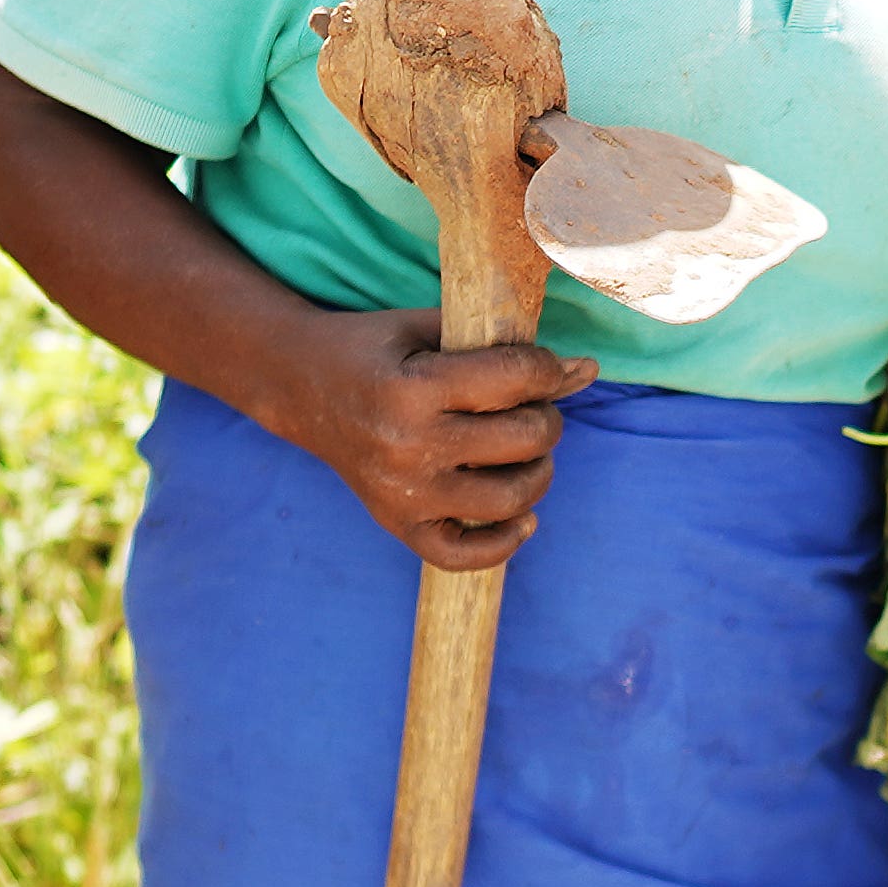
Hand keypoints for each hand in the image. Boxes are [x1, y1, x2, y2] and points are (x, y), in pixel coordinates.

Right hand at [275, 305, 596, 570]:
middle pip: (525, 439)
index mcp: (414, 387)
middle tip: (533, 409)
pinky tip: (521, 515)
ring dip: (539, 473)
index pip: (517, 379)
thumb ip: (505, 347)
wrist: (300, 387)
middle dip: (547, 418)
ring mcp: (403, 493)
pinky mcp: (397, 524)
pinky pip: (467, 555)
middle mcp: (409, 446)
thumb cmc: (376, 350)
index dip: (547, 369)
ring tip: (528, 453)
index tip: (542, 368)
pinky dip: (507, 540)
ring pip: (511, 499)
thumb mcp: (432, 330)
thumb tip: (586, 370)